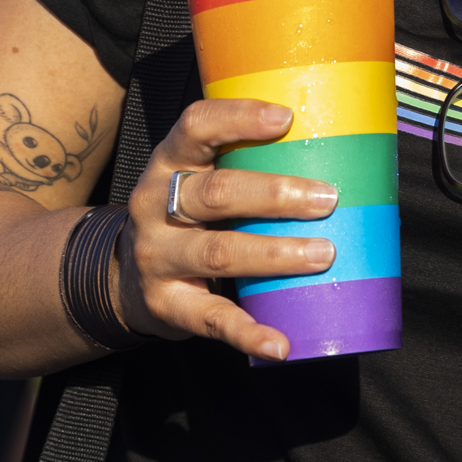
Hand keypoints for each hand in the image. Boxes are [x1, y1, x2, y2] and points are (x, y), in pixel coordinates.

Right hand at [115, 98, 337, 361]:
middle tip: (328, 199)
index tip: (287, 117)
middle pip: (217, 193)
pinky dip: (249, 333)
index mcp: (170, 162)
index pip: (196, 126)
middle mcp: (156, 205)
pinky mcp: (167, 304)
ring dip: (276, 254)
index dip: (239, 117)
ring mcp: (157, 257)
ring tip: (324, 255)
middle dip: (276, 195)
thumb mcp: (198, 176)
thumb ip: (243, 161)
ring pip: (219, 251)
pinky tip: (281, 344)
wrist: (122, 278)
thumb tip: (339, 144)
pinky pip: (211, 319)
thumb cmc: (188, 214)